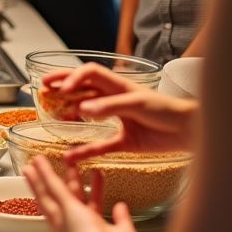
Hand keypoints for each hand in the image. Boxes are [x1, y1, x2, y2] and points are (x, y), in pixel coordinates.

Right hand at [23, 154, 138, 231]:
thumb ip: (121, 219)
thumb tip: (120, 206)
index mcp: (86, 230)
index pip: (85, 205)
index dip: (87, 191)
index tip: (91, 176)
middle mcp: (71, 224)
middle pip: (60, 199)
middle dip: (56, 183)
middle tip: (53, 171)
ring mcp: (64, 216)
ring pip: (48, 193)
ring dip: (41, 176)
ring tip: (35, 162)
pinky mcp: (64, 207)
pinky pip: (52, 187)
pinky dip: (43, 173)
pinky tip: (37, 161)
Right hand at [40, 64, 197, 165]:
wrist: (188, 131)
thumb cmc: (167, 110)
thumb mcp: (137, 103)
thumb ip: (110, 106)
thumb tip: (82, 109)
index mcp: (118, 86)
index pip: (89, 74)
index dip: (72, 77)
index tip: (59, 88)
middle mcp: (115, 101)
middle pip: (83, 90)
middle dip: (63, 87)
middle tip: (44, 89)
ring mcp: (118, 120)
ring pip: (88, 116)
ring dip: (71, 115)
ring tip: (53, 117)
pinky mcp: (124, 141)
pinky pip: (100, 147)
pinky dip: (86, 152)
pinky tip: (72, 157)